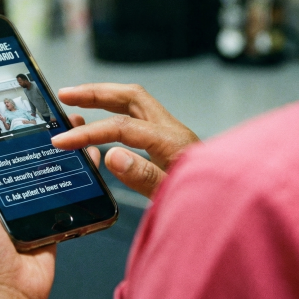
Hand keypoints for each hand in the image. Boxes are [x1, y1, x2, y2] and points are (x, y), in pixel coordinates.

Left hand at [0, 117, 100, 298]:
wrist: (6, 292)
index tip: (2, 93)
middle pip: (16, 150)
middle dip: (33, 128)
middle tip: (49, 104)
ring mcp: (24, 202)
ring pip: (43, 165)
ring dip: (60, 145)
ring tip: (75, 123)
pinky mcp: (48, 216)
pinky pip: (65, 189)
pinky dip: (78, 172)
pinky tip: (89, 156)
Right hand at [53, 84, 198, 198]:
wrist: (234, 205)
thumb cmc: (208, 204)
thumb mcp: (173, 196)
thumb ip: (144, 176)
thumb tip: (112, 155)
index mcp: (171, 141)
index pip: (122, 127)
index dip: (89, 132)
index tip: (63, 140)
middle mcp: (171, 129)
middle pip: (130, 96)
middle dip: (95, 93)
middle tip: (65, 95)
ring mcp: (172, 132)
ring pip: (135, 101)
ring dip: (104, 96)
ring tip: (75, 99)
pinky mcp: (171, 140)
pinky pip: (140, 115)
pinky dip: (116, 109)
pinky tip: (103, 119)